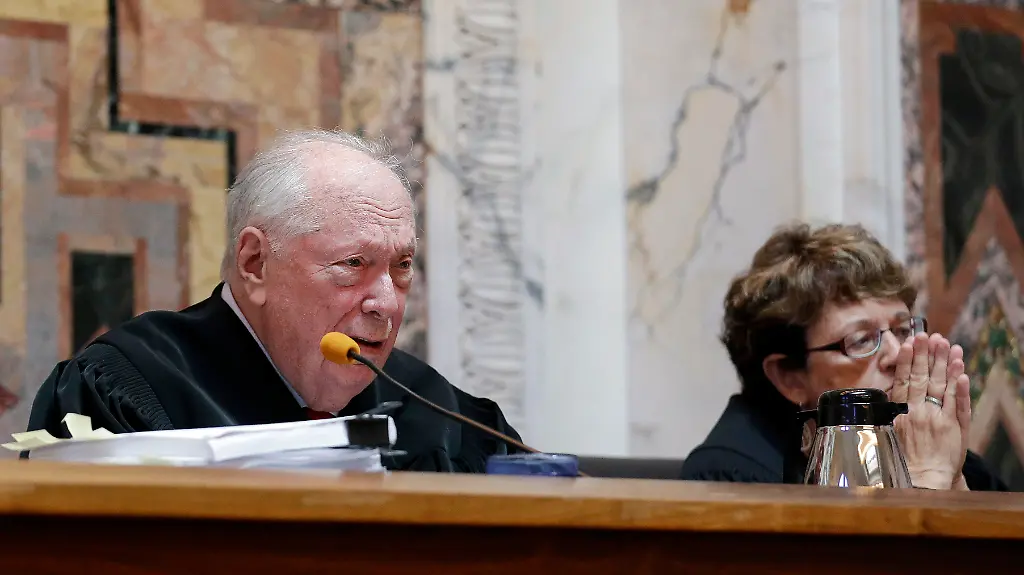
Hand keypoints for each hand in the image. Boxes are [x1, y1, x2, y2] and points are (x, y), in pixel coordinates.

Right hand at [890, 333, 967, 488]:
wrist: (922, 481)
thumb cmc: (902, 459)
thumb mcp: (889, 433)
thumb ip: (892, 411)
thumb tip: (891, 390)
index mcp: (901, 413)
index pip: (904, 380)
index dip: (907, 360)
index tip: (909, 343)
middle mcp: (919, 412)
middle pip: (922, 377)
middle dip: (926, 354)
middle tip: (928, 334)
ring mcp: (939, 418)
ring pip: (941, 385)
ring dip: (944, 363)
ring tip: (947, 344)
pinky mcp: (955, 427)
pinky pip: (958, 403)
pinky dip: (960, 386)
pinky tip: (961, 371)